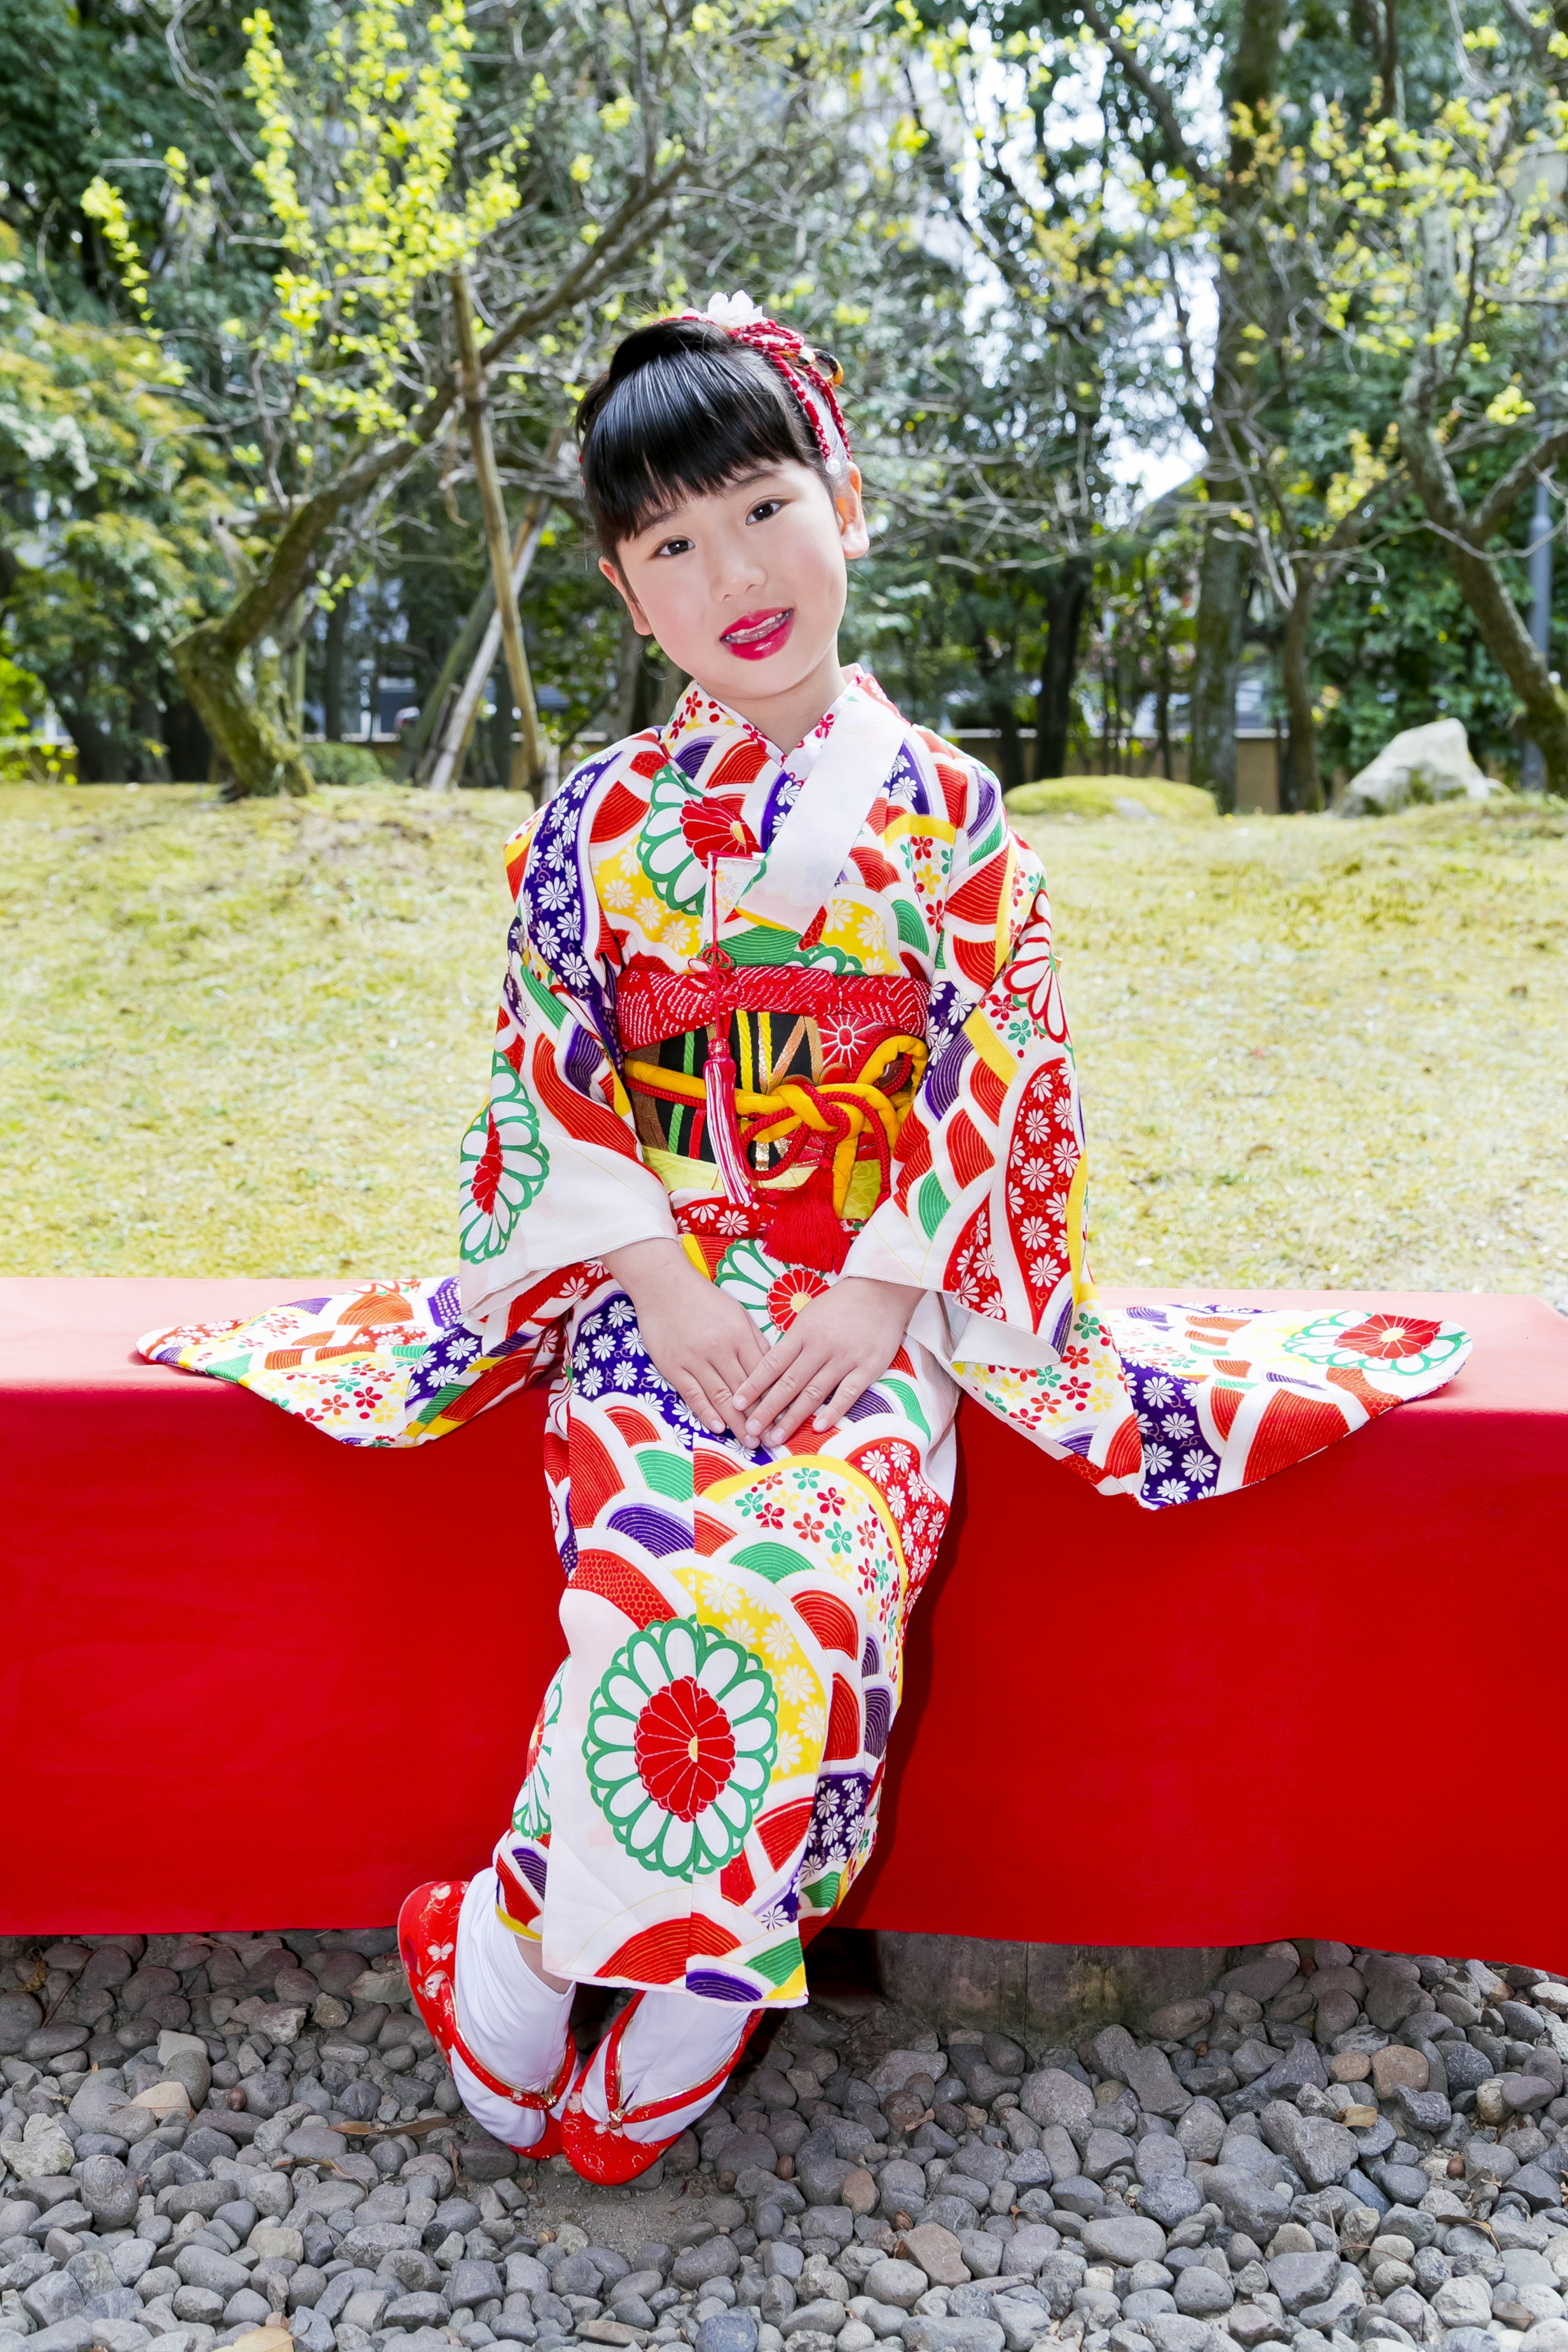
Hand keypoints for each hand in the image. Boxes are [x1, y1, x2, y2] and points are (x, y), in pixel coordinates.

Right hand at [602, 1238, 763, 1438]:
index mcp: (739, 1335)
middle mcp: (719, 1349)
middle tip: (772, 1440)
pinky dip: (706, 1412)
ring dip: (737, 1422)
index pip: (763, 1373)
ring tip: (749, 1442)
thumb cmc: (704, 1298)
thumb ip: (755, 1340)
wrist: (663, 1284)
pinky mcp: (673, 1366)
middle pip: (744, 1390)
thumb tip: (773, 1366)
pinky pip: (693, 1394)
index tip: (786, 1417)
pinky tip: (717, 1427)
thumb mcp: (737, 1313)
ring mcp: (695, 1359)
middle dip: (759, 1417)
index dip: (775, 1397)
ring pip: (721, 1397)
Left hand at [730, 1276, 919, 1447]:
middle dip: (767, 1409)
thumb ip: (792, 1342)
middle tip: (750, 1430)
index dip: (754, 1385)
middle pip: (789, 1383)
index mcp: (803, 1332)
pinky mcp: (868, 1368)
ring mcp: (845, 1358)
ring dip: (792, 1418)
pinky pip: (848, 1394)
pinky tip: (817, 1427)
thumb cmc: (840, 1305)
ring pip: (814, 1393)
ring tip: (775, 1438)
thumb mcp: (809, 1315)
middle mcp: (821, 1346)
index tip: (736, 1402)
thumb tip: (770, 1370)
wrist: (882, 1291)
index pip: (772, 1363)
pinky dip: (833, 1411)